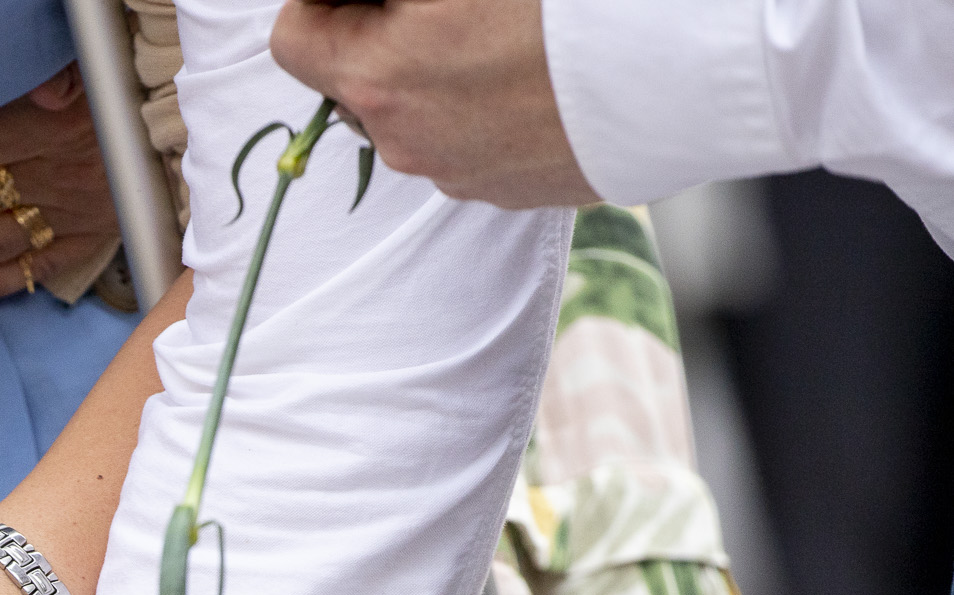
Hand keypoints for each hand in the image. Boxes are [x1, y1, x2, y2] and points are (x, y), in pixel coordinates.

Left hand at [270, 0, 599, 207]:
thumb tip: (369, 3)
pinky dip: (488, 108)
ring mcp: (458, 174)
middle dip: (386, 37)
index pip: (294, 40)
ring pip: (416, 113)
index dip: (322, 2)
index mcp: (377, 74)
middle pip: (357, 80)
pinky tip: (540, 75)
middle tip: (453, 6)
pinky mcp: (509, 191)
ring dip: (440, 73)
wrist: (685, 64)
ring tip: (509, 35)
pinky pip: (472, 142)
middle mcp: (405, 140)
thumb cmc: (571, 6)